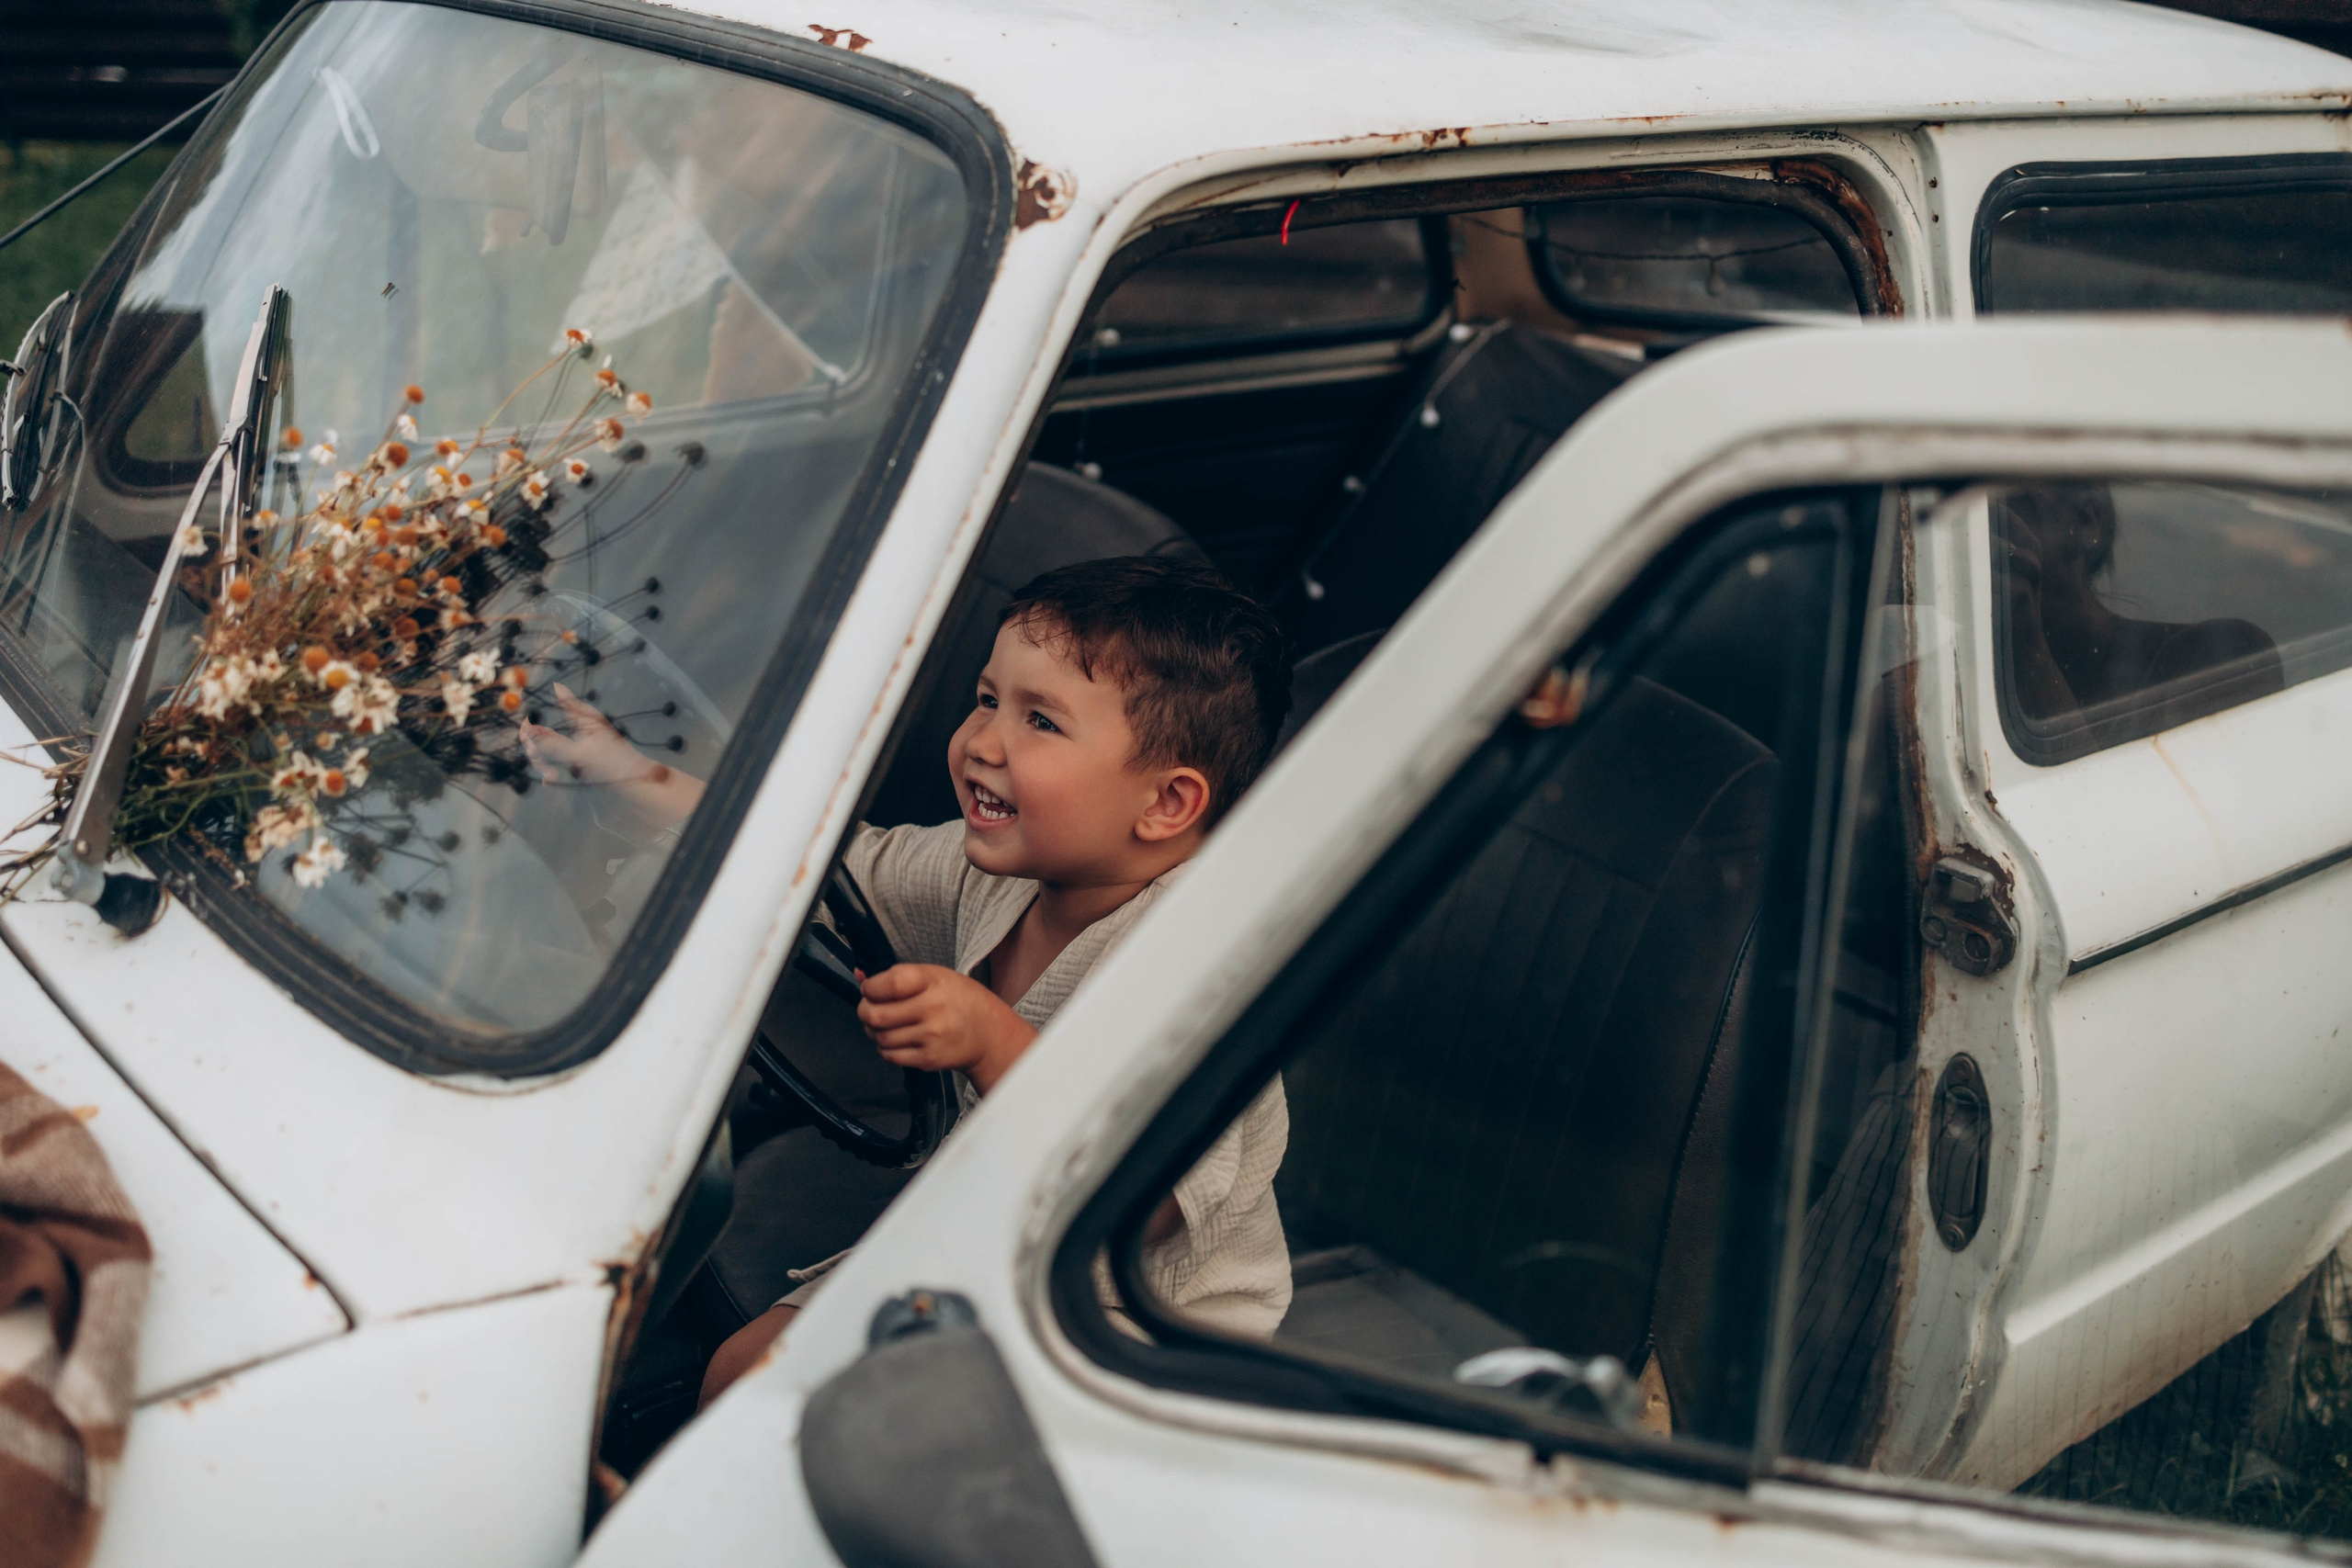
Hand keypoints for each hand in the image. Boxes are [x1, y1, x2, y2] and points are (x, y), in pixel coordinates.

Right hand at [519, 682, 648, 785]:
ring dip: (543, 761)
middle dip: (536, 746)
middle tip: (538, 759)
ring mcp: (574, 741)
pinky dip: (550, 769)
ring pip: (545, 747)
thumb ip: (553, 743)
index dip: (531, 721)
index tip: (528, 738)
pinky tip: (550, 781)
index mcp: (580, 715)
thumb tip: (529, 729)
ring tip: (551, 775)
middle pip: (541, 729)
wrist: (636, 784)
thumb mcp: (581, 754)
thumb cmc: (615, 764)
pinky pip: (553, 760)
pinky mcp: (575, 757)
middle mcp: (576, 724)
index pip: (545, 707)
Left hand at [856, 963, 1035, 1092]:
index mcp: (933, 981)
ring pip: (880, 1038)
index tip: (870, 989)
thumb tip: (858, 975)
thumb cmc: (956, 999)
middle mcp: (933, 1008)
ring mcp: (931, 1036)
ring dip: (874, 1031)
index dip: (870, 988)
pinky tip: (896, 1038)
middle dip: (864, 1012)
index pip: (889, 984)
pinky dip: (885, 1047)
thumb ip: (897, 976)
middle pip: (876, 1015)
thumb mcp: (933, 976)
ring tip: (884, 1025)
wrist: (987, 1032)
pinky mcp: (928, 1059)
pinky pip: (890, 1055)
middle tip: (869, 1009)